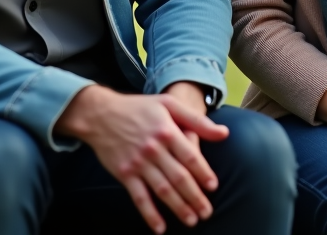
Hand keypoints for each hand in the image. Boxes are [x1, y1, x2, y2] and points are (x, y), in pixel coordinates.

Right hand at [57, 85, 229, 233]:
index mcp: (167, 132)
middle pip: (179, 178)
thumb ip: (197, 120)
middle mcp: (154, 149)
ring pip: (163, 190)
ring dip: (178, 207)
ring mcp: (138, 164)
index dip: (203, 173)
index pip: (191, 157)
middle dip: (195, 197)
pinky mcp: (124, 174)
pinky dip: (150, 214)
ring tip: (191, 220)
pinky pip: (139, 198)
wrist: (101, 114)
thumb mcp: (170, 105)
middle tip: (207, 212)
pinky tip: (160, 228)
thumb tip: (224, 133)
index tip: (213, 187)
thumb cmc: (139, 107)